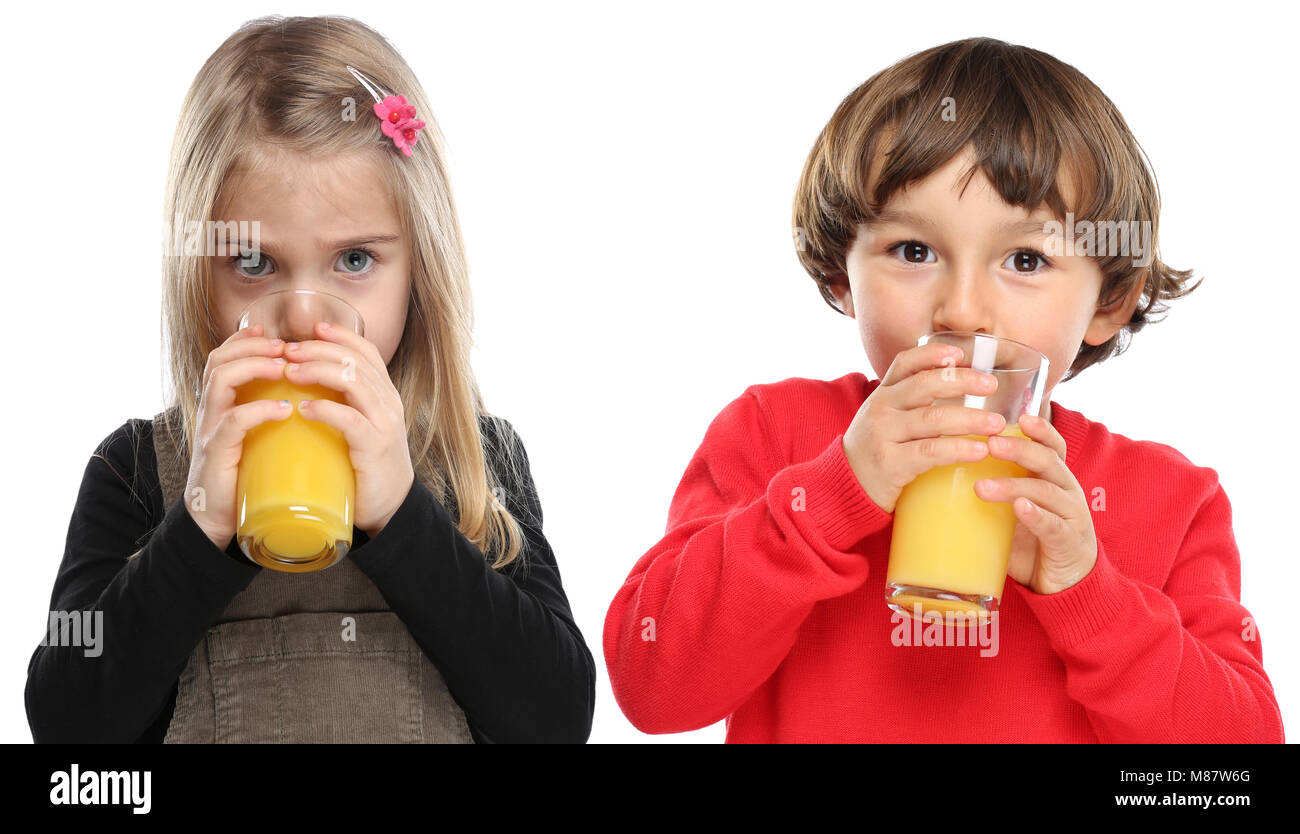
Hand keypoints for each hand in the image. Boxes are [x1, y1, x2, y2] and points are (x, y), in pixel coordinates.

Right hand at [187, 323, 292, 550]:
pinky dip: (258, 410)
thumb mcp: (257, 439)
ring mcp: (211, 431)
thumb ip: (269, 418)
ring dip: (254, 366)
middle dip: (252, 345)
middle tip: (284, 345)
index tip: (272, 331)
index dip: (245, 340)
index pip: (223, 358)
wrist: (218, 522)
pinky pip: (232, 423)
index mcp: (221, 405)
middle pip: (219, 360)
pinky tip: (282, 409)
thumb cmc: (244, 478)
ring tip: (284, 366)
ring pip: (221, 381)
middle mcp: (211, 412)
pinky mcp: (216, 455)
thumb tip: (306, 399)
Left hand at [282, 320, 413, 537]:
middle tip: (287, 350)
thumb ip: (342, 404)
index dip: (341, 336)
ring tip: (289, 371)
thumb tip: (304, 384)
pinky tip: (302, 408)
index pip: (367, 352)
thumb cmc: (365, 467)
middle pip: (355, 360)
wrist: (389, 507)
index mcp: (385, 395)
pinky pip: (350, 419)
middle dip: (319, 349)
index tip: (313, 327)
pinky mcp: (374, 447)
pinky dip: (325, 409)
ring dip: (317, 371)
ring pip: (353, 382)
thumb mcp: (359, 427)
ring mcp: (385, 424)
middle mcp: (389, 403)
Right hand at [843, 340, 1007, 512]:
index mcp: (883, 394)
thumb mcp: (886, 419)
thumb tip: (963, 386)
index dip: (932, 354)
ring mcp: (883, 435)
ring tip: (996, 424)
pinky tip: (979, 451)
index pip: (905, 362)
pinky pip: (929, 452)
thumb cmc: (876, 450)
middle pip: (925, 385)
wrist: (844, 487)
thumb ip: (913, 402)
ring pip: (932, 419)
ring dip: (969, 419)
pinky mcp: (890, 463)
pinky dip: (957, 449)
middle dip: (962, 382)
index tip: (960, 353)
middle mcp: (880, 409)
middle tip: (992, 386)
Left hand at [975, 413, 1097, 594]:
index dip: (1039, 429)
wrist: (1067, 585)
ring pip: (1046, 490)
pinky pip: (1054, 525)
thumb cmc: (1033, 541)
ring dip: (1014, 485)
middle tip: (989, 444)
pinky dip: (1036, 515)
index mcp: (1054, 478)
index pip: (1051, 446)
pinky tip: (1019, 508)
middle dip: (1019, 449)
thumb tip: (937, 476)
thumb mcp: (1012, 510)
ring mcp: (1071, 516)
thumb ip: (990, 490)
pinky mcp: (1068, 543)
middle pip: (1048, 460)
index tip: (1018, 416)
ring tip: (983, 487)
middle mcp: (1067, 491)